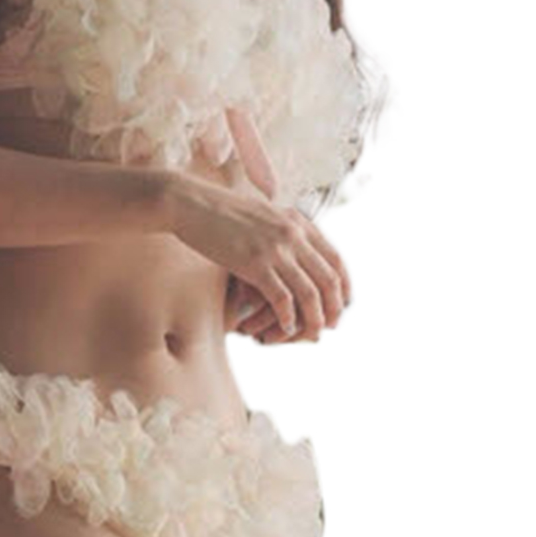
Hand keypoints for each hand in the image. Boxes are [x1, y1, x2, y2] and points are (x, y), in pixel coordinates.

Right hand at [168, 172, 350, 340]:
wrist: (191, 203)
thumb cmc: (221, 211)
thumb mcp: (263, 213)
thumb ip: (283, 228)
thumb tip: (293, 246)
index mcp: (298, 221)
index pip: (336, 259)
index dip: (344, 286)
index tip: (341, 303)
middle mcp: (293, 234)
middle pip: (329, 279)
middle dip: (334, 307)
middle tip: (331, 325)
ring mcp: (275, 250)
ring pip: (310, 293)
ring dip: (315, 319)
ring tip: (312, 333)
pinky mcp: (254, 264)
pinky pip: (282, 299)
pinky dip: (287, 318)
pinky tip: (284, 327)